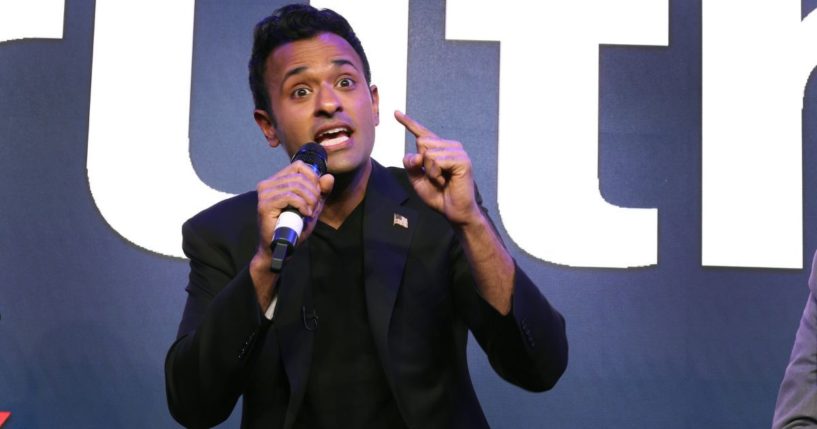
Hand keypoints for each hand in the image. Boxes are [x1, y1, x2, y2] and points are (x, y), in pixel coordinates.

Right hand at [250, 161, 333, 306]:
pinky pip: (289, 196)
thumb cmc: (294, 227)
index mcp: (276, 180)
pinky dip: (302, 205)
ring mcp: (264, 193)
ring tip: (310, 212)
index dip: (313, 178)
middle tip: (314, 207)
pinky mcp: (264, 205)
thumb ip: (321, 192)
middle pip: (299, 176)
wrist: (281, 247)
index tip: (317, 194)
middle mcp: (267, 184)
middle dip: (313, 192)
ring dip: (309, 200)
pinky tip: (305, 214)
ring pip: (296, 186)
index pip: (299, 166)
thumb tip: (329, 177)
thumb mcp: (313, 206)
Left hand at [395, 110, 479, 225]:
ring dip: (430, 172)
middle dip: (421, 163)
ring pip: (428, 152)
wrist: (453, 211)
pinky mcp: (463, 160)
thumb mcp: (417, 179)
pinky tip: (445, 181)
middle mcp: (450, 146)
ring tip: (442, 180)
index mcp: (439, 149)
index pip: (422, 133)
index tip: (396, 113)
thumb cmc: (438, 195)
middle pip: (422, 142)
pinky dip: (436, 174)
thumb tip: (417, 154)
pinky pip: (437, 161)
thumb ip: (411, 164)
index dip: (408, 122)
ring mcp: (458, 152)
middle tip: (435, 178)